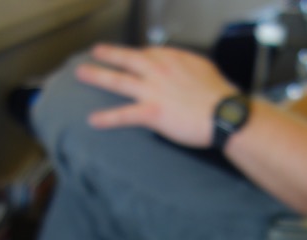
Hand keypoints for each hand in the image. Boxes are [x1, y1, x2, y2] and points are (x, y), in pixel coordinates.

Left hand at [76, 43, 237, 147]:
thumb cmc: (219, 95)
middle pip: (127, 59)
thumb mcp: (203, 69)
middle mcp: (158, 70)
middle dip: (108, 54)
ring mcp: (152, 90)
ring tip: (82, 73)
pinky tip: (93, 120)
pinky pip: (124, 114)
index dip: (136, 55)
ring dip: (97, 76)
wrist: (224, 114)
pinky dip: (107, 118)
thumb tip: (182, 68)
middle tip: (95, 52)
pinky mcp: (152, 112)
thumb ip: (187, 66)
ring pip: (118, 80)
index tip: (129, 56)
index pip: (147, 52)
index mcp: (172, 59)